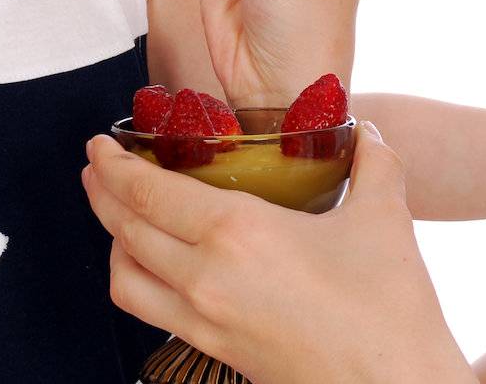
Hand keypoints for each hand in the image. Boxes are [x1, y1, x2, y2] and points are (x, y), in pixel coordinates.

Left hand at [81, 125, 472, 383]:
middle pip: (126, 231)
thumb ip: (373, 162)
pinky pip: (152, 314)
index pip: (149, 191)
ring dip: (114, 242)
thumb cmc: (388, 308)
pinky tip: (159, 269)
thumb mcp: (385, 216)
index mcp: (237, 232)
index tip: (99, 144)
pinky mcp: (216, 352)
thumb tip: (366, 133)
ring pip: (126, 280)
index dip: (114, 165)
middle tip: (96, 167)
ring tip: (119, 216)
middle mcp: (207, 278)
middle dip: (102, 194)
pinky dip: (139, 283)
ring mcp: (205, 323)